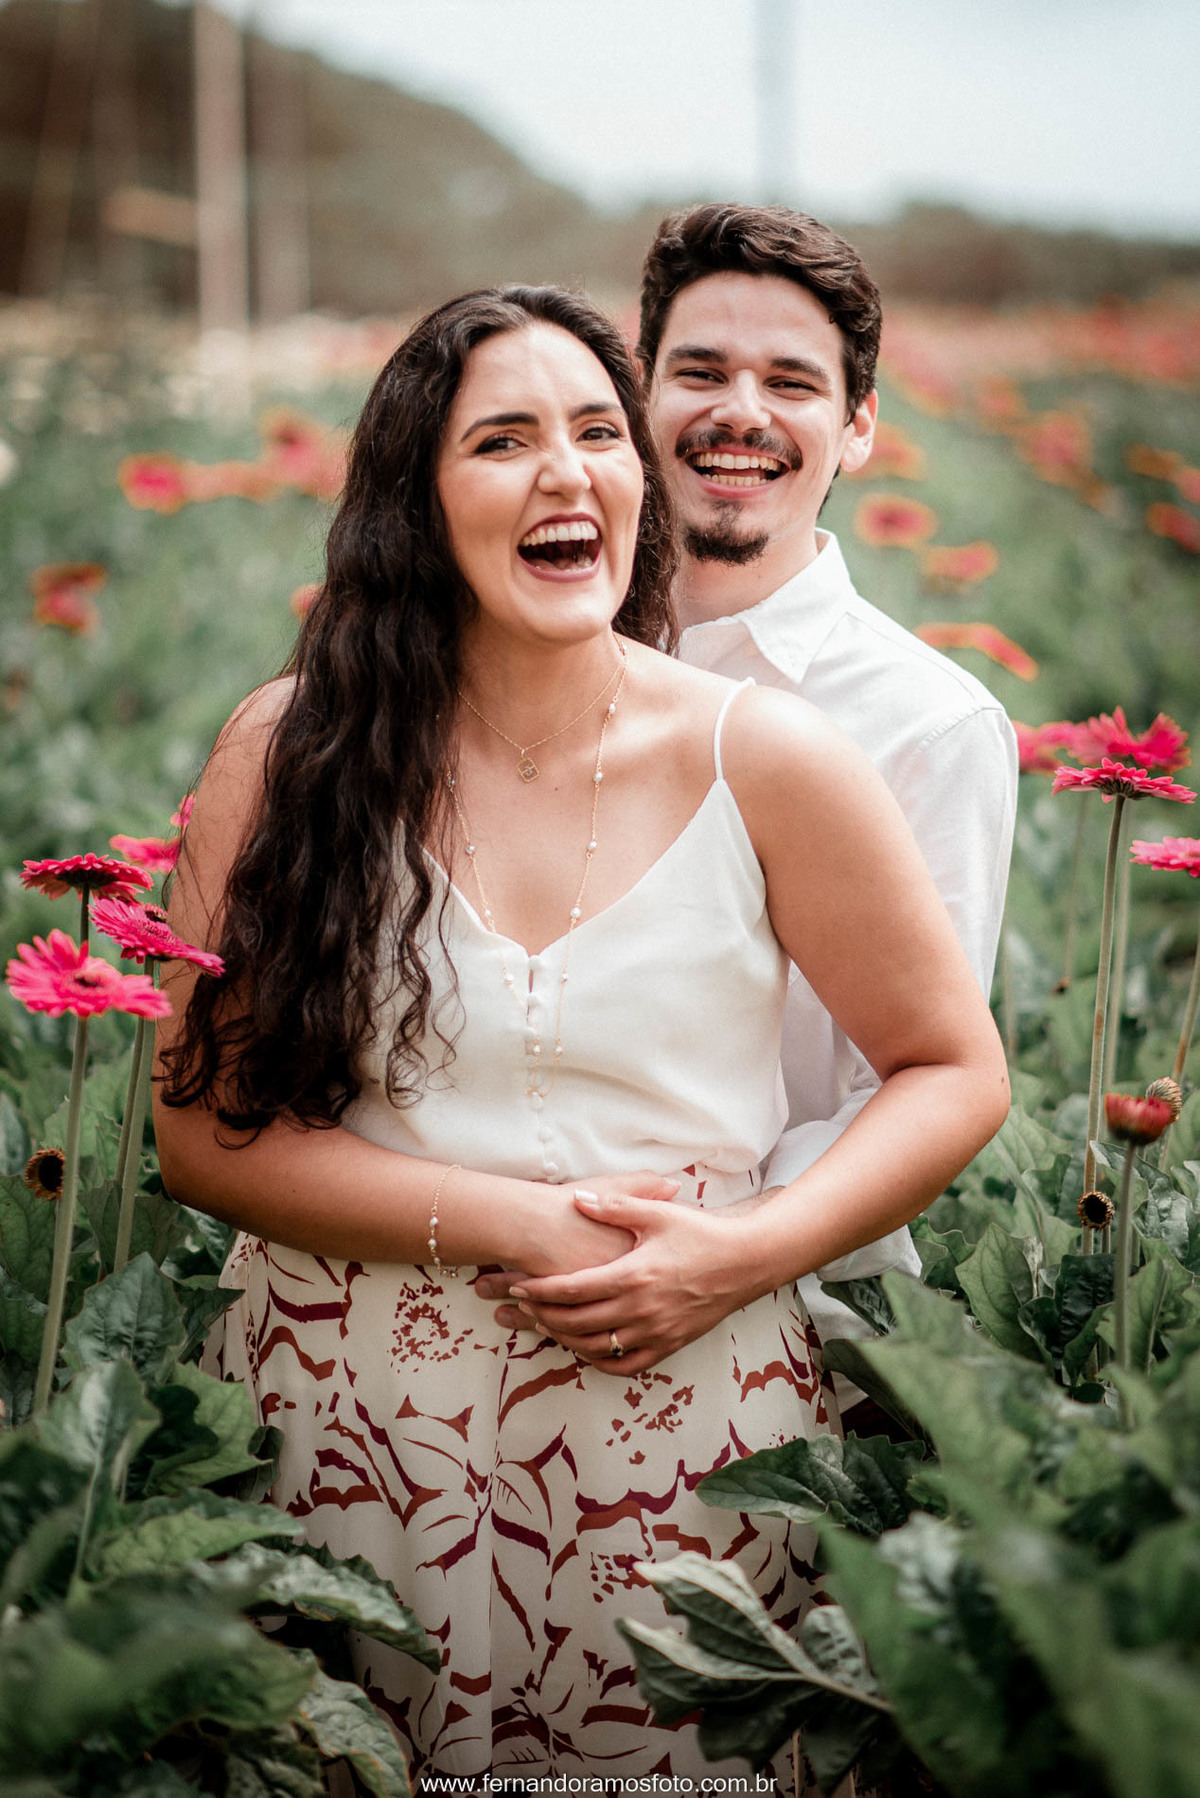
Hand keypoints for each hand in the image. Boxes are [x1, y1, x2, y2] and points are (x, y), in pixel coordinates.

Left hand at [485, 1186, 764, 1375]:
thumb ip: (615, 1206)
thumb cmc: (701, 1233)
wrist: (746, 1262)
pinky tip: (586, 1348)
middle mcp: (641, 1309)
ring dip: (564, 1338)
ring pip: (596, 1347)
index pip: (572, 1288)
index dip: (539, 1289)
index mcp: (633, 1274)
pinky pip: (626, 1366)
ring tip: (546, 1324)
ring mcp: (655, 1332)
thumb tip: (577, 1198)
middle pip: (576, 1321)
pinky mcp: (670, 1346)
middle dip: (542, 1315)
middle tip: (520, 1305)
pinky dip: (600, 1360)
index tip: (516, 1284)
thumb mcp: (658, 1213)